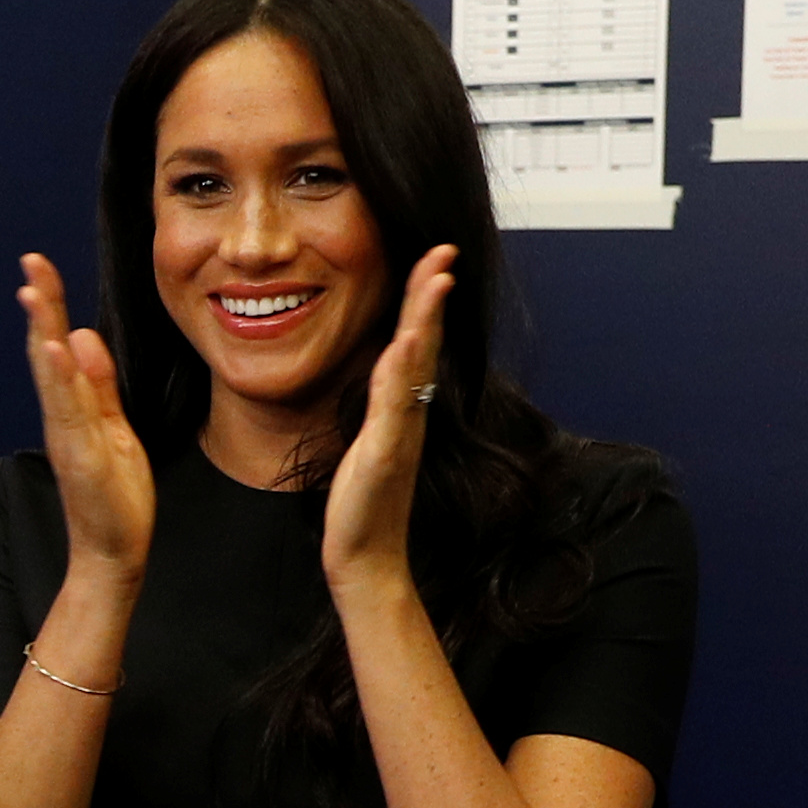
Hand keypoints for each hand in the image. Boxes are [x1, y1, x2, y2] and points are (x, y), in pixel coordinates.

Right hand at [17, 255, 152, 581]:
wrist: (114, 553)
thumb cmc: (114, 496)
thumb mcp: (113, 427)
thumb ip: (98, 385)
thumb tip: (82, 336)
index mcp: (71, 408)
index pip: (57, 345)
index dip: (49, 306)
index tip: (39, 266)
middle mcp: (62, 417)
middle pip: (47, 351)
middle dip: (42, 306)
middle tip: (32, 263)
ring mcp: (69, 436)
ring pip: (52, 376)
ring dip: (43, 333)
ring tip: (35, 294)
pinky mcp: (81, 457)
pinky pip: (69, 411)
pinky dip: (60, 378)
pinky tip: (56, 349)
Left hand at [323, 245, 456, 590]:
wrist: (365, 556)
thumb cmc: (363, 503)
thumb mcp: (370, 442)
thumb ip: (380, 406)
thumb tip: (388, 370)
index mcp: (400, 408)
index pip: (416, 343)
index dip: (424, 300)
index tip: (433, 259)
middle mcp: (408, 415)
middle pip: (425, 343)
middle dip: (432, 294)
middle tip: (444, 250)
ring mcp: (400, 433)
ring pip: (416, 368)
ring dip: (426, 321)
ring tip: (436, 279)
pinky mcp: (386, 455)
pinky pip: (396, 407)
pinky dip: (403, 375)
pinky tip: (406, 345)